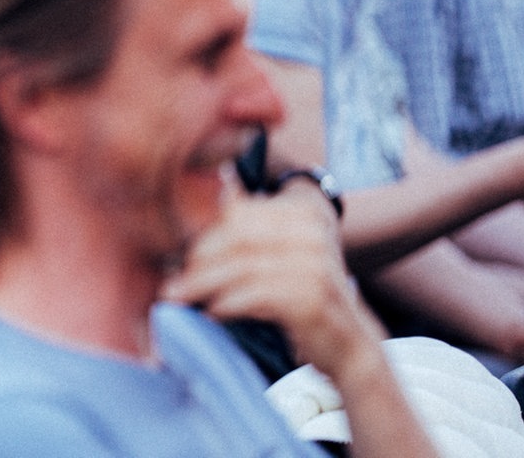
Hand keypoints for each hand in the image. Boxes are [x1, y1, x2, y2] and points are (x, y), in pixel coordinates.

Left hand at [163, 182, 384, 382]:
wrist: (349, 346)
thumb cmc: (304, 296)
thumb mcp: (284, 251)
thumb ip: (256, 219)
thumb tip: (225, 176)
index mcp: (305, 214)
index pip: (240, 216)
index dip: (205, 238)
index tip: (183, 259)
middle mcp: (313, 235)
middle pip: (237, 240)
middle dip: (199, 261)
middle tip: (174, 281)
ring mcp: (315, 266)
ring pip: (240, 269)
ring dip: (201, 285)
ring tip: (179, 298)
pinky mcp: (312, 299)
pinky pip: (254, 296)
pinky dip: (225, 305)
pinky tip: (209, 314)